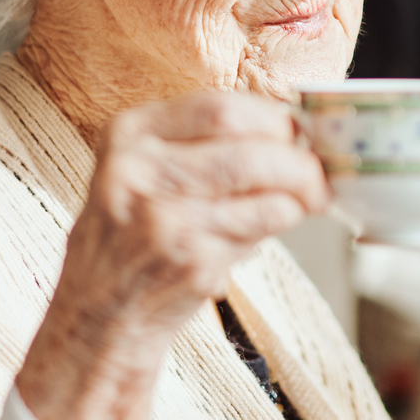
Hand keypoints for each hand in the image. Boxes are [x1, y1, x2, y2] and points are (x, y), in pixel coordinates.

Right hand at [16, 91, 329, 419]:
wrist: (100, 311)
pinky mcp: (189, 259)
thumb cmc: (138, 235)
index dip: (272, 117)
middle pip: (244, 144)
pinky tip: (282, 221)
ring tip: (313, 195)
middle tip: (319, 167)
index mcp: (129, 135)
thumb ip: (205, 147)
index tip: (299, 129)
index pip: (218, 108)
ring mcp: (162, 218)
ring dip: (301, 188)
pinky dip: (284, 218)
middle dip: (296, 154)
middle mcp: (138, 171)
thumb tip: (295, 134)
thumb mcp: (146, 173)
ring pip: (260, 183)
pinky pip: (260, 226)